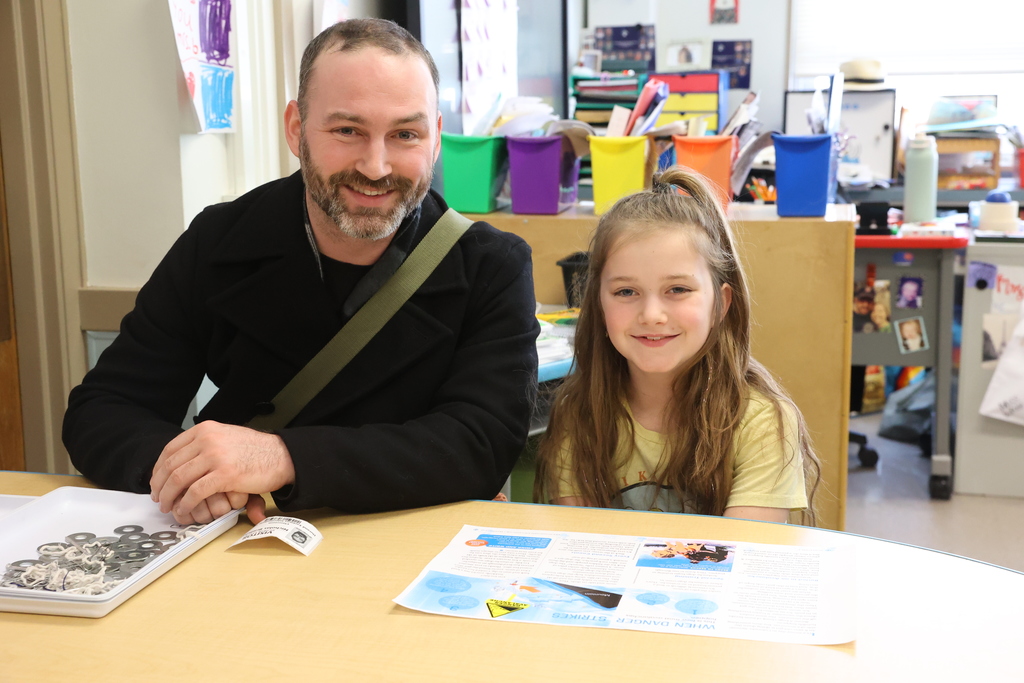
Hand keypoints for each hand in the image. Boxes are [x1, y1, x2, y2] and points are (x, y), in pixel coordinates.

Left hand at [150, 421, 294, 523]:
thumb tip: (183, 463)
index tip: (156, 482)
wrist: (281, 455)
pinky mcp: (225, 474)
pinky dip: (186, 503)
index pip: (170, 449)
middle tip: (159, 499)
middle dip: (160, 485)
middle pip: (171, 465)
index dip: (158, 469)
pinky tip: (184, 510)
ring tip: (169, 507)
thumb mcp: (225, 438)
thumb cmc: (255, 450)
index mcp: (205, 429)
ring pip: (179, 479)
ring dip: (170, 496)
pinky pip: (195, 492)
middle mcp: (207, 439)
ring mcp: (215, 456)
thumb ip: (203, 446)